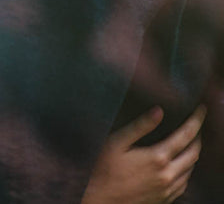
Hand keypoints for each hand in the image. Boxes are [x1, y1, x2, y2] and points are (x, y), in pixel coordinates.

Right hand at [82, 105, 204, 203]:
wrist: (101, 200)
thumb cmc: (105, 169)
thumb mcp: (118, 142)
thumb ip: (140, 126)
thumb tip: (159, 110)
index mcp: (158, 158)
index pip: (186, 136)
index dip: (196, 120)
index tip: (201, 109)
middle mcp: (167, 175)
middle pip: (194, 153)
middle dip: (199, 136)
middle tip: (197, 123)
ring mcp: (167, 190)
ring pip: (191, 170)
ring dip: (194, 153)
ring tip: (191, 141)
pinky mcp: (164, 199)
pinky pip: (184, 184)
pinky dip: (188, 170)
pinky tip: (181, 165)